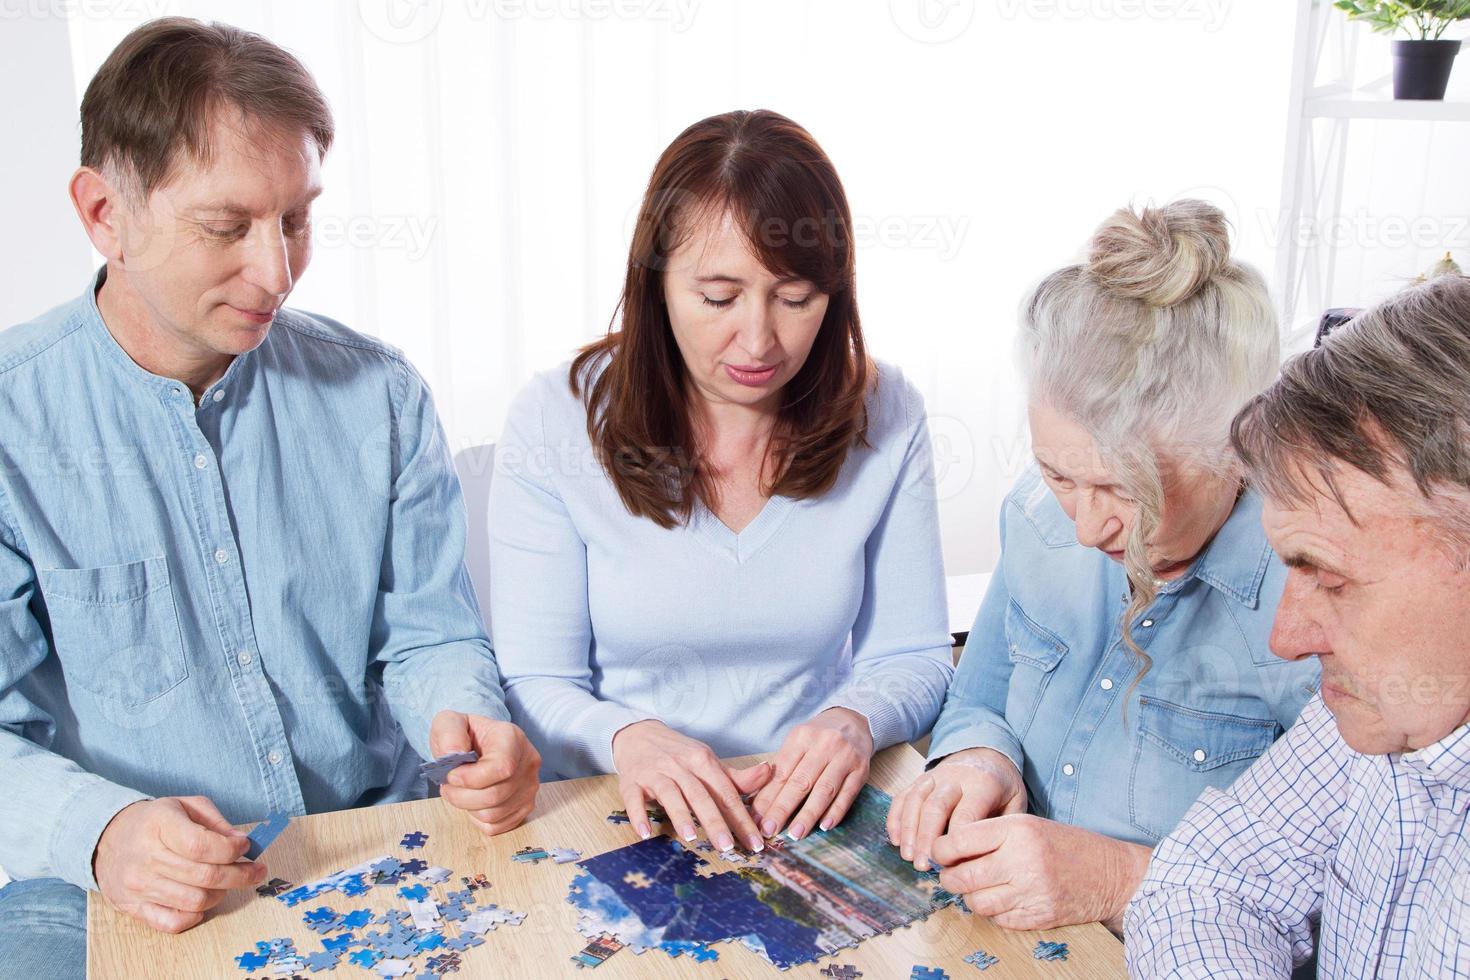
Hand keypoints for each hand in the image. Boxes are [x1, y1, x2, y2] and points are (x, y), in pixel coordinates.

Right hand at [93, 796, 264, 933]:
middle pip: (204, 876)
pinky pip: (173, 922)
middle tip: (255, 870)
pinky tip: (203, 899)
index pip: (200, 846)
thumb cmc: (156, 821)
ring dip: (221, 893)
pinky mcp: (134, 908)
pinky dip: (196, 914)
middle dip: (239, 874)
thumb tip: (241, 842)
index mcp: (159, 825)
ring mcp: (138, 886)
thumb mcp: (186, 806)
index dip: (231, 849)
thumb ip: (216, 822)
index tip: (245, 846)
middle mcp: (146, 857)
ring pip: (195, 901)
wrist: (111, 838)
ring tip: (227, 882)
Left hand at [430, 711, 540, 834]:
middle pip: (495, 795)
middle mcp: (529, 761)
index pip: (502, 767)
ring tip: (460, 792)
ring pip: (494, 814)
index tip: (451, 775)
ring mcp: (530, 786)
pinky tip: (473, 802)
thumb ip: (449, 733)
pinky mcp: (525, 805)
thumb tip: (454, 754)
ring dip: (468, 807)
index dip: (471, 778)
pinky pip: (498, 826)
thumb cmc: (464, 734)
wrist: (477, 744)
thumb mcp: (449, 722)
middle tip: (448, 786)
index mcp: (513, 737)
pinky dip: (478, 819)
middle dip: (462, 796)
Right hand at [611, 720, 771, 851]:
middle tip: (728, 847)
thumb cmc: (678, 754)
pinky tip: (645, 833)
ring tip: (692, 838)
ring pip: (670, 794)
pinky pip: (634, 799)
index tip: (755, 842)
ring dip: (681, 815)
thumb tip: (769, 772)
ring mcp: (655, 772)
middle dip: (715, 821)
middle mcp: (680, 765)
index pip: (726, 793)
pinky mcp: (631, 781)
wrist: (638, 734)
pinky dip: (638, 815)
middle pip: (701, 795)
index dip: (742, 818)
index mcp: (703, 760)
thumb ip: (736, 776)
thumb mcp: (707, 761)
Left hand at [750, 707, 872, 840]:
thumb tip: (760, 803)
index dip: (768, 797)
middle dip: (783, 808)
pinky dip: (836, 811)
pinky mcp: (862, 770)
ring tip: (796, 833)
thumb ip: (781, 769)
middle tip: (770, 830)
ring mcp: (845, 757)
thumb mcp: (797, 743)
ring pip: (824, 790)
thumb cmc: (818, 738)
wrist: (853, 721)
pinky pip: (848, 794)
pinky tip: (825, 826)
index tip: (756, 819)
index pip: (782, 772)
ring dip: (809, 814)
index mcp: (802, 737)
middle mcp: (824, 744)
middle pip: (801, 782)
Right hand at [887, 747, 1026, 870]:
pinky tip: (896, 840)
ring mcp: (934, 776)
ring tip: (908, 857)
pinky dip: (896, 818)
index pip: (966, 815)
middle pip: (935, 807)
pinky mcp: (919, 779)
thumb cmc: (1002, 785)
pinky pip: (903, 796)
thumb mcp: (1015, 801)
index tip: (953, 866)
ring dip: (909, 830)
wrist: (986, 752)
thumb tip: (989, 859)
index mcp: (983, 784)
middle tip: (924, 866)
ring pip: (915, 801)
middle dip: (927, 839)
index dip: (957, 842)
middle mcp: (955, 778)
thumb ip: (1004, 827)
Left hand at [931, 814, 1152, 930]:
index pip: (958, 842)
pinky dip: (994, 911)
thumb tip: (946, 850)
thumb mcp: (1027, 824)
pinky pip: (998, 919)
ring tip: (978, 887)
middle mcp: (1022, 860)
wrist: (1111, 873)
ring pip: (976, 903)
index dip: (940, 850)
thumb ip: (989, 834)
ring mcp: (1031, 892)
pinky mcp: (1039, 917)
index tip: (940, 853)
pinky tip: (1002, 899)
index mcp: (1016, 829)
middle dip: (948, 878)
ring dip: (970, 897)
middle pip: (962, 877)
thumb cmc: (1064, 844)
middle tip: (950, 875)